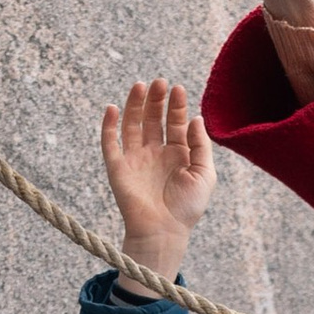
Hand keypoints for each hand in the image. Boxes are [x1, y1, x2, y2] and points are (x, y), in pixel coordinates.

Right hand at [99, 79, 214, 283]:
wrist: (164, 231)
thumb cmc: (187, 207)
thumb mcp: (204, 174)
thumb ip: (201, 145)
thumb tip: (196, 118)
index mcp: (178, 154)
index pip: (175, 123)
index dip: (176, 106)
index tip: (177, 88)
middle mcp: (155, 153)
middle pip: (153, 119)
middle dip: (156, 100)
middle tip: (159, 82)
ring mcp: (136, 159)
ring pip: (132, 125)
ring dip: (135, 105)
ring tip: (140, 86)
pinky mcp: (118, 168)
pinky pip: (110, 143)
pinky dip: (109, 126)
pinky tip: (113, 108)